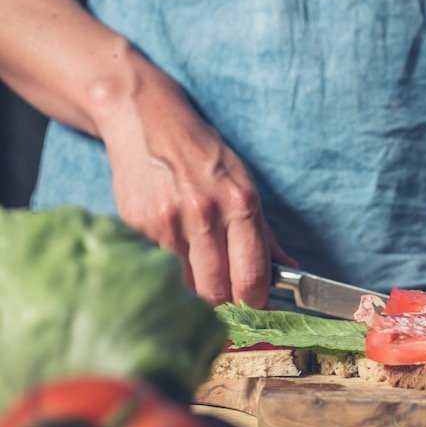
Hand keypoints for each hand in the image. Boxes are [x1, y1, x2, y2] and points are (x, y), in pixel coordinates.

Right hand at [97, 76, 288, 306]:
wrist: (146, 120)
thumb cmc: (203, 154)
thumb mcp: (244, 183)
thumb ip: (264, 233)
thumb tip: (288, 269)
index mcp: (239, 204)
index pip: (251, 275)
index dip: (254, 302)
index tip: (254, 306)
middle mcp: (203, 214)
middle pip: (216, 291)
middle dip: (224, 303)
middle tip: (227, 299)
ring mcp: (166, 222)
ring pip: (185, 284)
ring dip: (194, 286)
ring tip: (199, 269)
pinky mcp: (136, 224)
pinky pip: (158, 265)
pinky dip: (168, 266)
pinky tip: (172, 246)